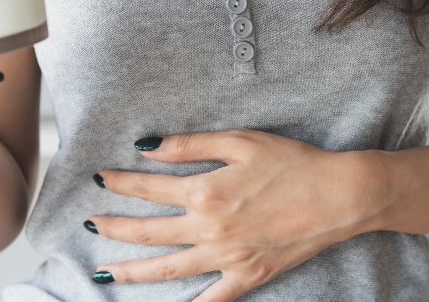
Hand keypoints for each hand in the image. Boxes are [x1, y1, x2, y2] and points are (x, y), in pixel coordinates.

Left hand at [86, 129, 388, 300]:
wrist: (339, 196)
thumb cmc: (292, 162)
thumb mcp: (239, 142)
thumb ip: (189, 146)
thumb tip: (148, 148)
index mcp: (205, 193)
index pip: (148, 189)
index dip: (119, 183)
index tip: (100, 179)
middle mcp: (209, 229)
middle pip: (148, 233)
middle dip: (113, 229)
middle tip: (89, 225)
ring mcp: (227, 258)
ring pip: (168, 270)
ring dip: (132, 271)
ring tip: (104, 273)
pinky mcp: (248, 276)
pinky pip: (213, 299)